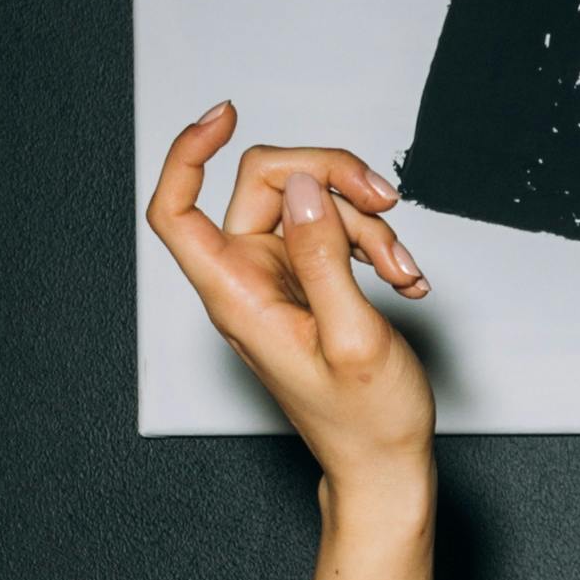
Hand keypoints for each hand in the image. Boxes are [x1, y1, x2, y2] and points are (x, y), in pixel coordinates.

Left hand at [146, 107, 433, 489]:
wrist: (384, 464)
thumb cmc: (365, 422)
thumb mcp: (353, 337)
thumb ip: (323, 258)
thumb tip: (301, 188)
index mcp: (236, 296)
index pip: (176, 210)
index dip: (187, 154)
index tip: (226, 116)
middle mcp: (247, 279)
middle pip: (267, 182)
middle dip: (332, 179)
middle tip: (386, 203)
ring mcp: (277, 279)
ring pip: (310, 203)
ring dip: (366, 224)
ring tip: (403, 269)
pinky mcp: (307, 282)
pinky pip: (332, 232)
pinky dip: (373, 245)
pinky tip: (403, 278)